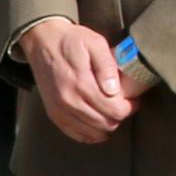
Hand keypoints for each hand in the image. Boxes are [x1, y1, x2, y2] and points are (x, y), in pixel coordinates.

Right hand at [18, 18, 134, 144]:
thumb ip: (106, 66)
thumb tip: (114, 90)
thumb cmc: (70, 40)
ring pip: (93, 133)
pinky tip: (96, 122)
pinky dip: (90, 133)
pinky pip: (76, 135)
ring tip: (110, 111)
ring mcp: (59, 110)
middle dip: (119, 116)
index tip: (134, 100)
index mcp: (81, 84)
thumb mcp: (94, 43)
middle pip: (106, 124)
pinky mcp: (53, 114)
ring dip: (106, 126)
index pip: (114, 110)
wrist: (41, 41)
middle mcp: (69, 102)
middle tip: (124, 104)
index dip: (129, 108)